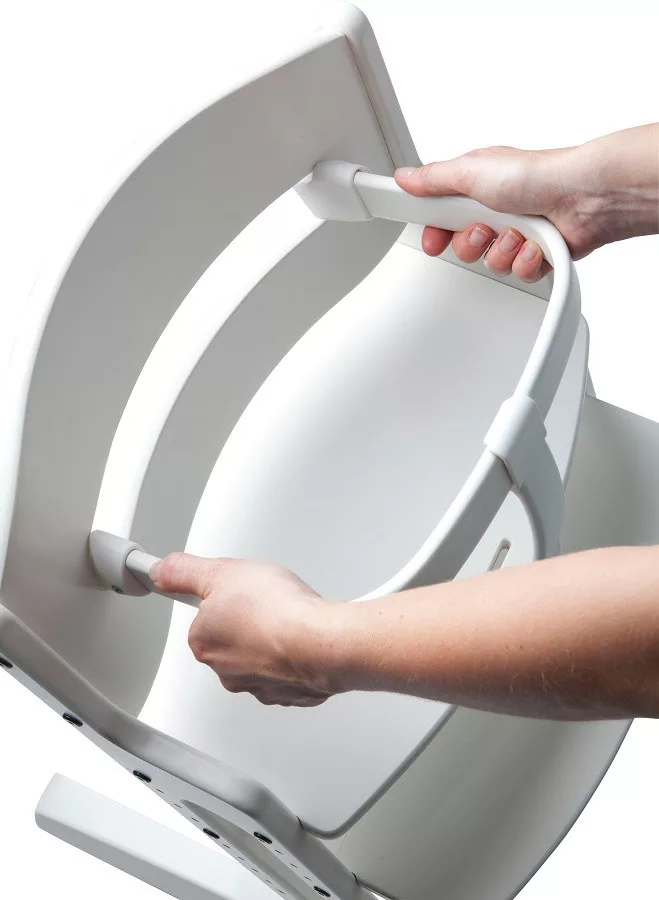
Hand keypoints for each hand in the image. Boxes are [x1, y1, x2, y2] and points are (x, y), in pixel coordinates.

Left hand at [151, 554, 338, 706]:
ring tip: (290, 616)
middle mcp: (226, 671)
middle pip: (233, 638)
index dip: (224, 597)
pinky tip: (304, 637)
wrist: (321, 643)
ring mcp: (259, 685)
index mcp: (205, 643)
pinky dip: (294, 656)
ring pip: (260, 656)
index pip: (204, 617)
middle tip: (267, 600)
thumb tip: (161, 570)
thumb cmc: (276, 611)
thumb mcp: (224, 572)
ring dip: (271, 639)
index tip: (237, 590)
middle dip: (248, 620)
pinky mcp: (290, 692)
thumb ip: (186, 572)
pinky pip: (287, 670)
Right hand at [394, 125, 658, 281]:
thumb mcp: (471, 171)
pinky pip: (519, 272)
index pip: (442, 217)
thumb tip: (405, 177)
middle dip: (471, 243)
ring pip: (491, 262)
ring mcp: (519, 232)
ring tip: (517, 233)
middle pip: (463, 245)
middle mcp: (498, 209)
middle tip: (482, 230)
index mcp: (478, 187)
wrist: (584, 198)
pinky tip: (535, 245)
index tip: (432, 239)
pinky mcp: (539, 252)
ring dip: (502, 251)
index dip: (435, 232)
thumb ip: (433, 179)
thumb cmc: (538, 175)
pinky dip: (526, 260)